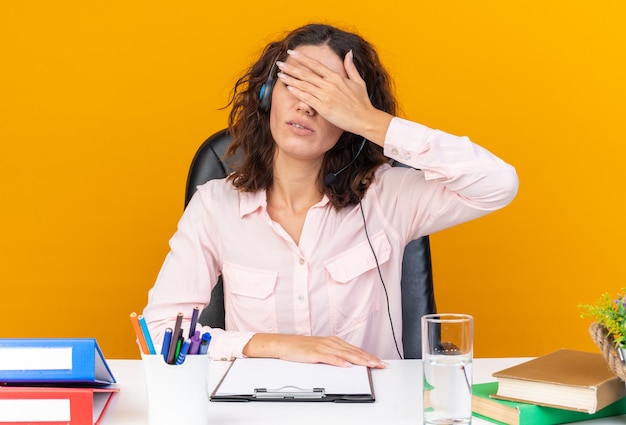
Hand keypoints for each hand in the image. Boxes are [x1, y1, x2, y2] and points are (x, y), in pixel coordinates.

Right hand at [243, 333, 385, 368]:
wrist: (283, 344)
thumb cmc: (300, 348)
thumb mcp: (319, 350)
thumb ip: (333, 355)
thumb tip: (346, 363)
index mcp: (333, 341)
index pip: (354, 350)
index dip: (368, 356)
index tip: (379, 361)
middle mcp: (330, 342)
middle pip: (353, 351)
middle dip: (368, 358)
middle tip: (381, 364)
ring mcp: (323, 347)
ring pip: (345, 354)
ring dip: (358, 359)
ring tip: (370, 364)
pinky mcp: (314, 352)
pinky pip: (329, 357)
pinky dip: (339, 361)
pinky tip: (346, 365)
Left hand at [276, 49, 391, 144]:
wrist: (365, 119)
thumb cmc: (362, 102)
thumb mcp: (358, 81)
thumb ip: (350, 67)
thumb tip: (349, 53)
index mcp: (336, 77)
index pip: (315, 65)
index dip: (302, 58)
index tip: (292, 53)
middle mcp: (329, 84)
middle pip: (306, 74)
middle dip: (291, 68)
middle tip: (280, 64)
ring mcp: (326, 96)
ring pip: (304, 85)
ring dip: (291, 79)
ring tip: (280, 75)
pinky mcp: (324, 107)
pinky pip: (307, 98)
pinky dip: (298, 92)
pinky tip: (289, 88)